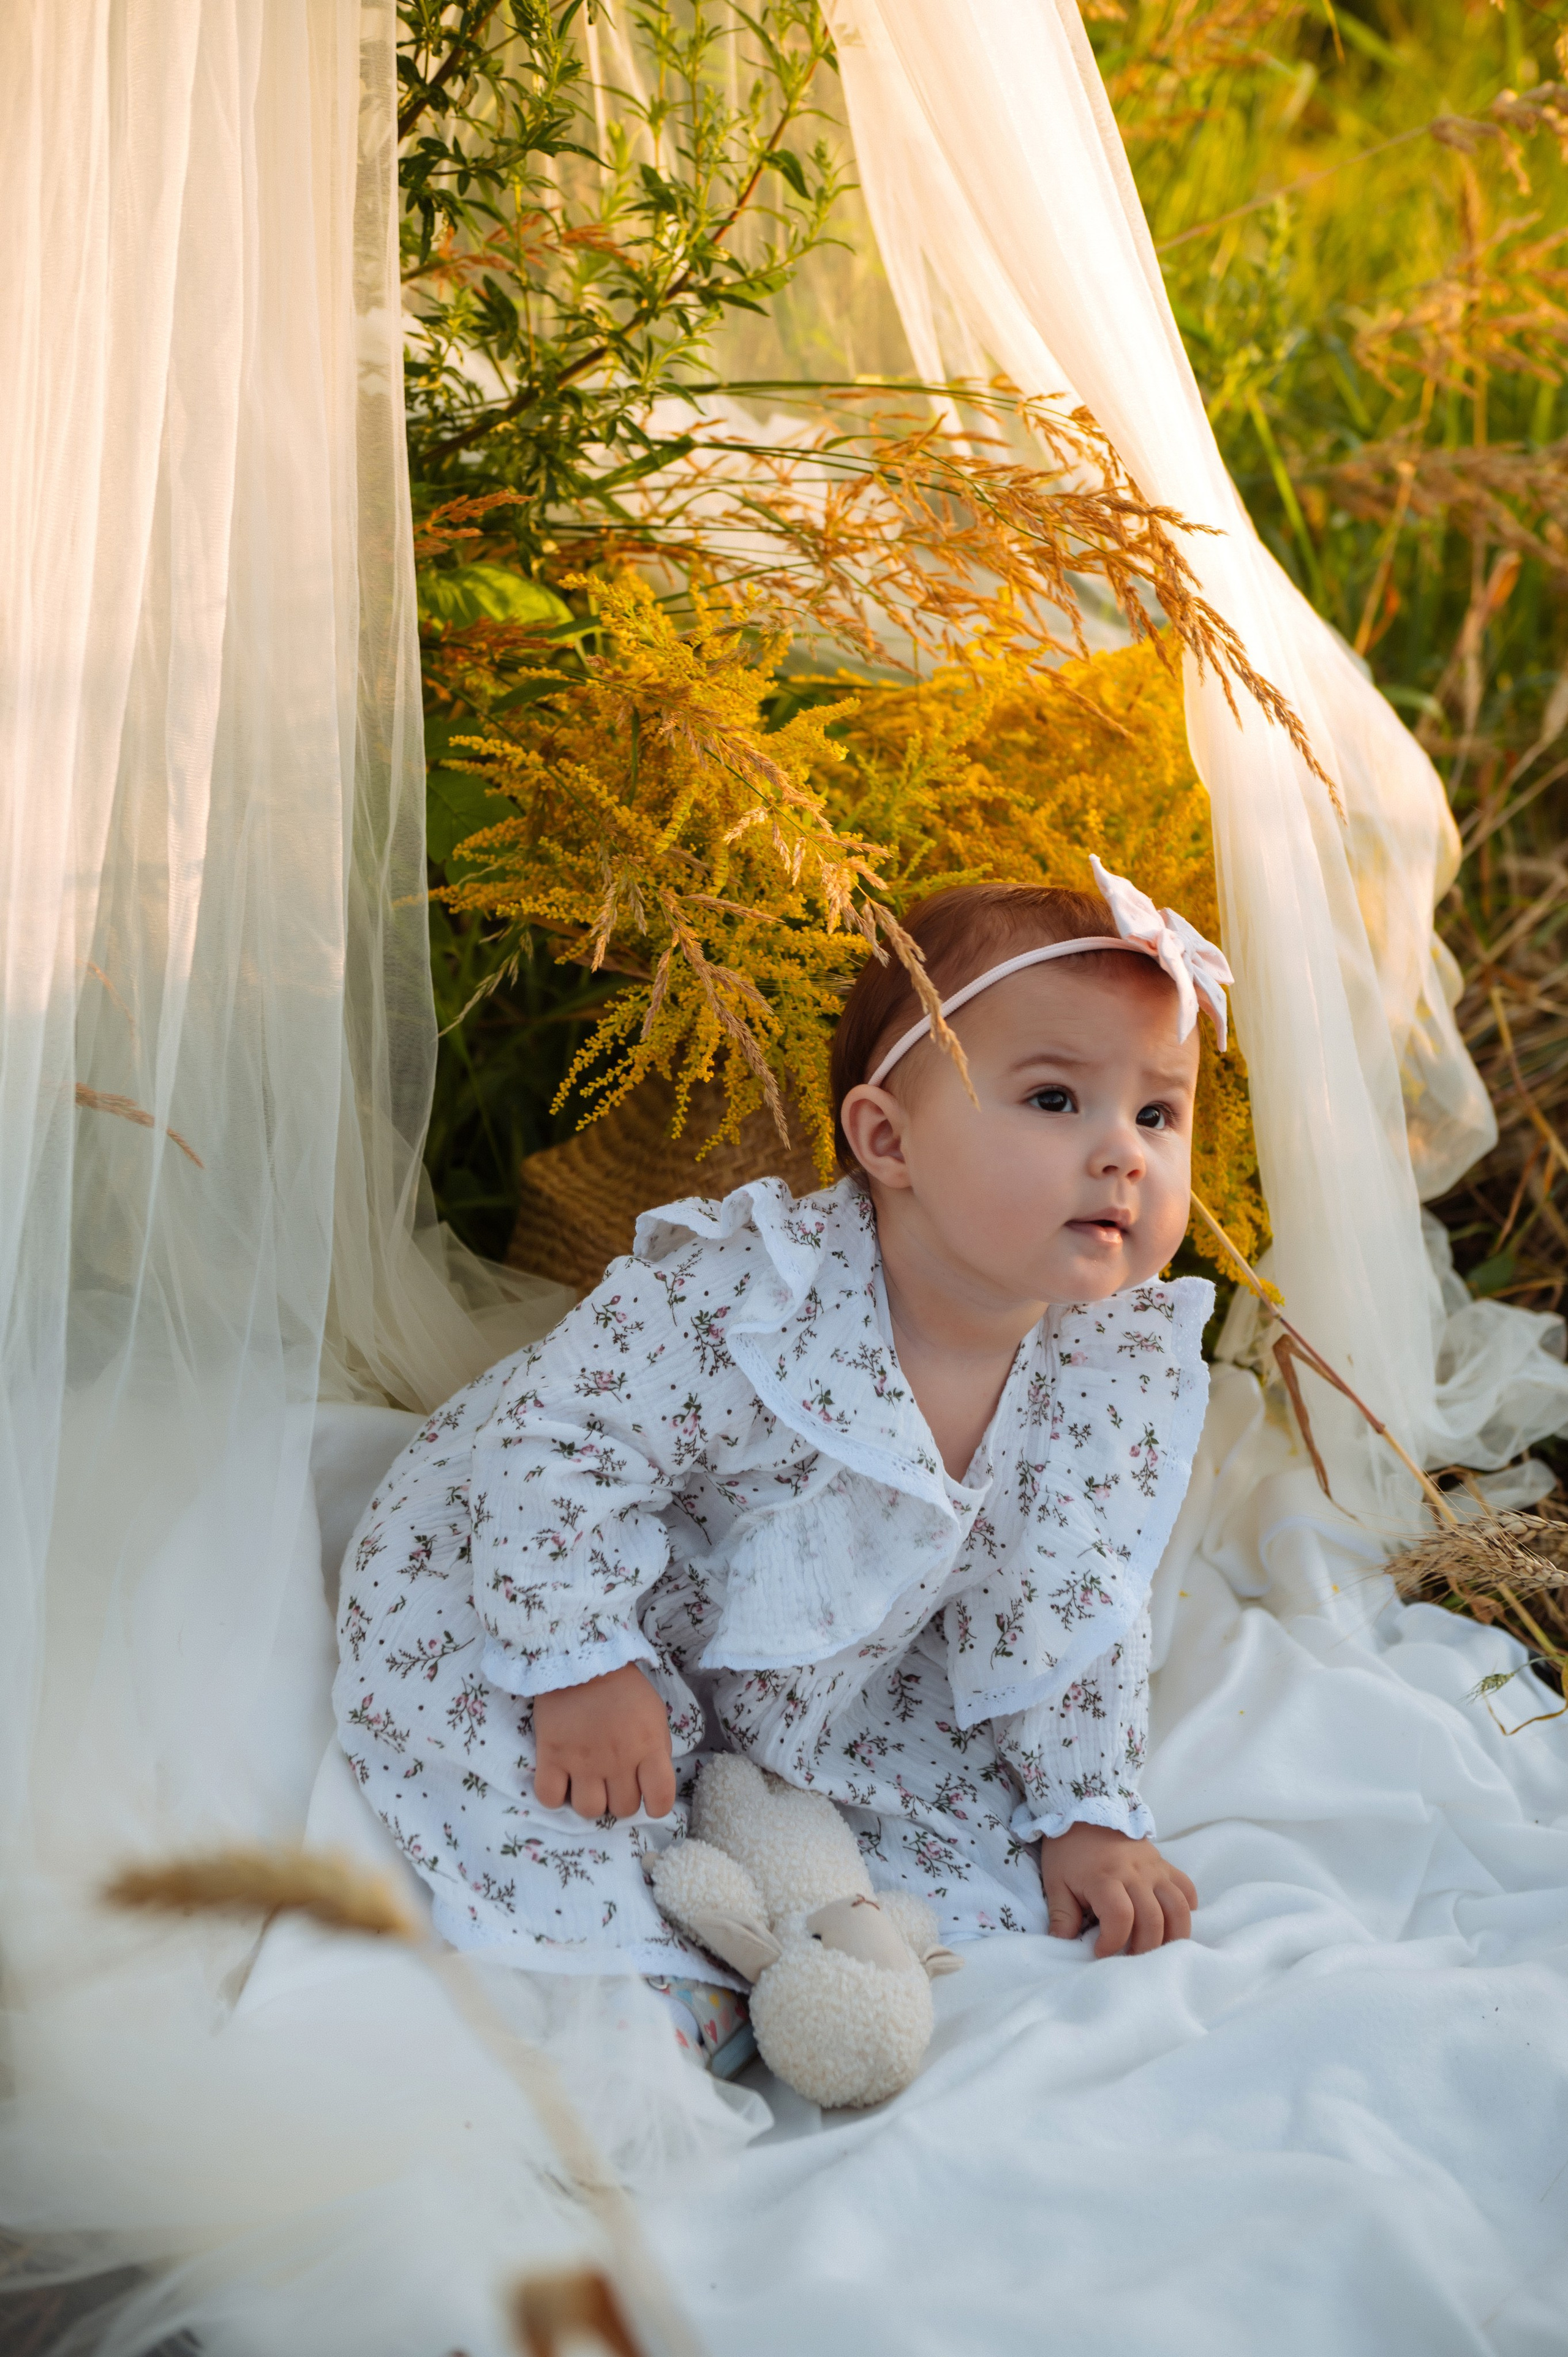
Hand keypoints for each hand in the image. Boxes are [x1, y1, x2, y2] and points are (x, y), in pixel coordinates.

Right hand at [532, 1663, 675, 1820]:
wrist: (582, 1658)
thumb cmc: (624, 1688)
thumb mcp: (654, 1714)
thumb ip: (657, 1749)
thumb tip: (652, 1782)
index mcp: (648, 1747)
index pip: (661, 1799)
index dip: (657, 1807)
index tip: (649, 1800)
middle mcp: (618, 1760)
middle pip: (622, 1809)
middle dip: (620, 1799)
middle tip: (613, 1782)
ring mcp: (582, 1761)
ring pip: (590, 1811)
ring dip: (591, 1801)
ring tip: (588, 1783)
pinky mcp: (552, 1756)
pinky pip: (551, 1799)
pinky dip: (555, 1797)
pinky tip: (562, 1782)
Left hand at [1040, 1823, 1196, 1956]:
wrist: (1085, 1809)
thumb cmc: (1068, 1850)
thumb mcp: (1055, 1882)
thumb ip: (1061, 1915)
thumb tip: (1062, 1944)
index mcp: (1104, 1877)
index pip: (1120, 1918)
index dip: (1113, 1943)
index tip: (1099, 1951)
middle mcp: (1134, 1873)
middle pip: (1153, 1919)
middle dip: (1143, 1948)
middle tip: (1127, 1956)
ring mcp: (1153, 1868)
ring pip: (1178, 1908)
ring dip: (1172, 1935)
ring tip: (1156, 1948)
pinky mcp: (1164, 1864)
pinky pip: (1187, 1888)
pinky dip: (1186, 1909)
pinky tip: (1171, 1922)